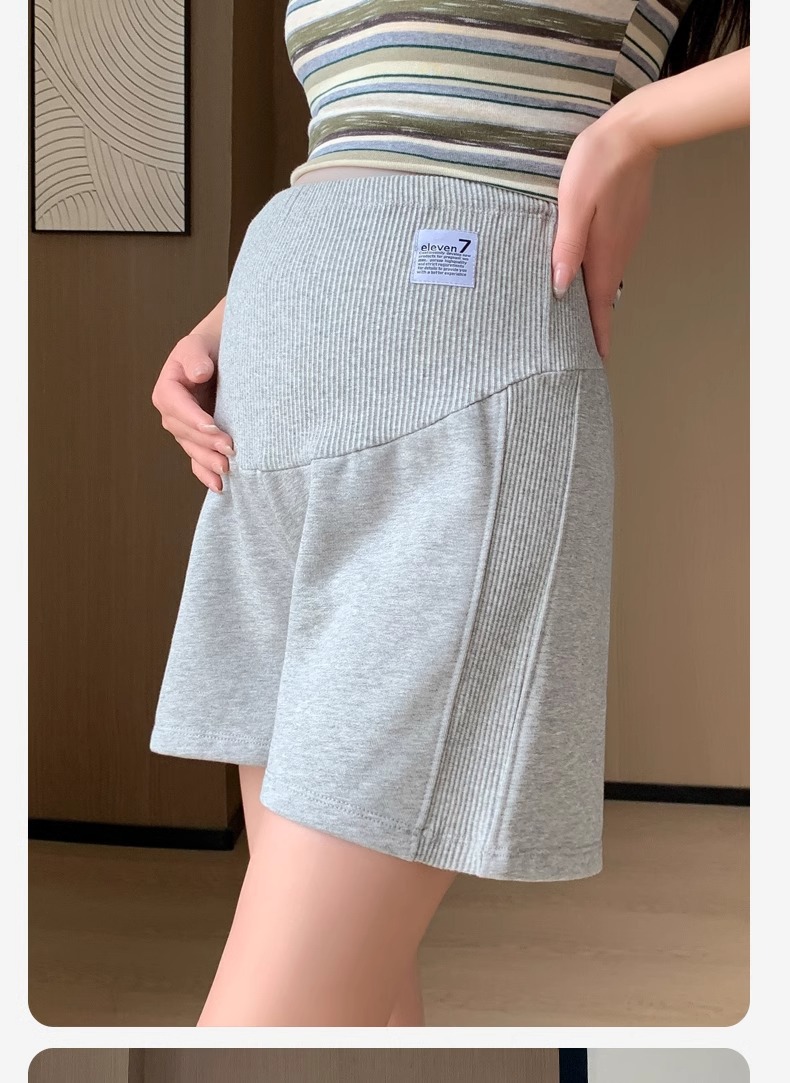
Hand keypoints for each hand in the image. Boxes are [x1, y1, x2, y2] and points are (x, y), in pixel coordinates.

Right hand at [151, 332, 233, 492]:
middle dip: (206, 443)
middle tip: (230, 450)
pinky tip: (220, 487)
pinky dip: (206, 474)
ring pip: (193, 449)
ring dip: (208, 462)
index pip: (177, 406)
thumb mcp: (198, 345)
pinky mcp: (198, 441)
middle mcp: (172, 413)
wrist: (220, 357)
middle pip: (185, 432)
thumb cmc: (208, 349)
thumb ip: (196, 356)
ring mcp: (185, 429)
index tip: (213, 426)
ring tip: (227, 470)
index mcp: (168, 389)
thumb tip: (199, 373)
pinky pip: (198, 460)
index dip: (193, 418)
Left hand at [551, 104, 657, 358]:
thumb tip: (561, 288)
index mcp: (602, 252)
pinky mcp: (625, 223)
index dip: (598, 333)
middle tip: (583, 349)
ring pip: (607, 278)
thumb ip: (567, 246)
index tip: (597, 361)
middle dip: (596, 324)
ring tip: (581, 319)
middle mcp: (617, 251)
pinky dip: (600, 276)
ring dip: (596, 301)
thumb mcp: (574, 205)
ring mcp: (624, 237)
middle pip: (605, 296)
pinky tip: (587, 275)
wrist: (634, 132)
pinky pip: (610, 259)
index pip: (600, 304)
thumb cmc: (597, 164)